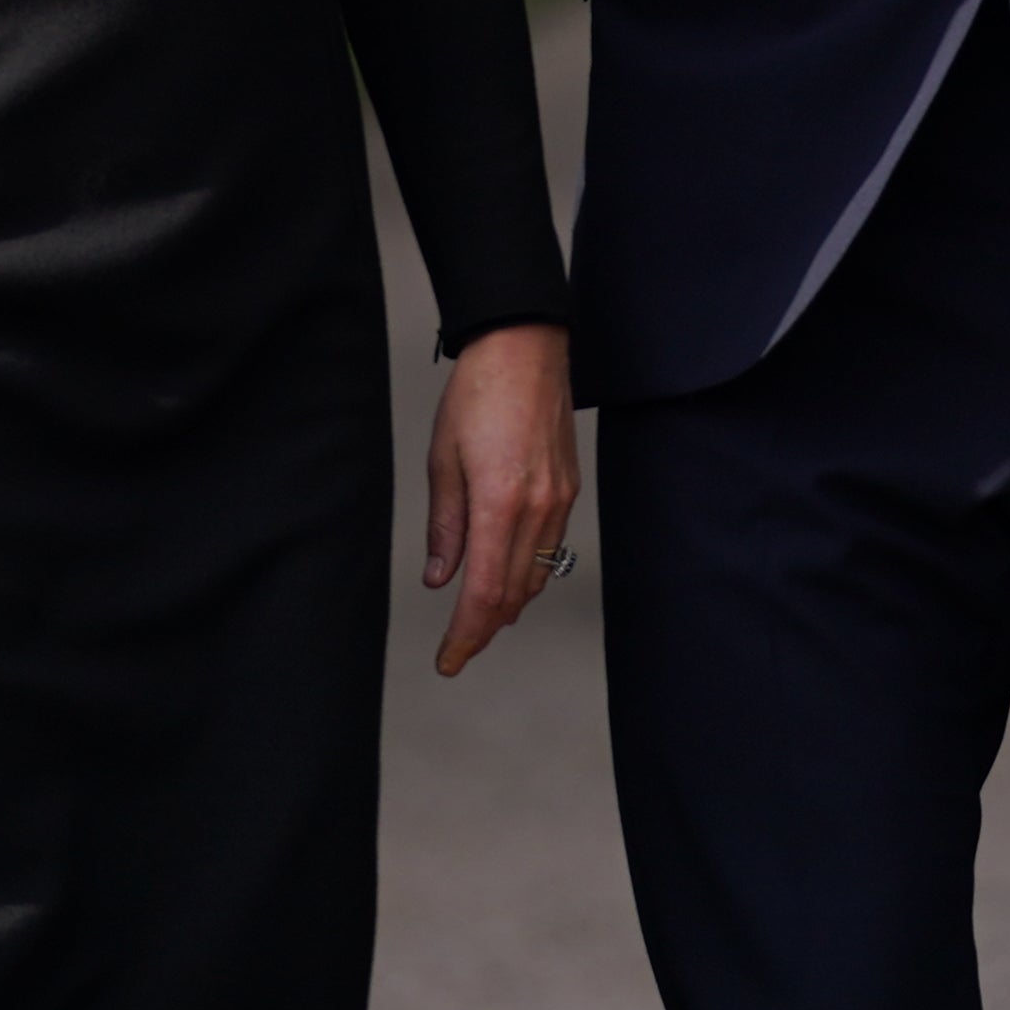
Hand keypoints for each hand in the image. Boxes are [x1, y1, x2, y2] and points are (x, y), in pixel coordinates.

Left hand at [425, 323, 578, 678]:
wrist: (526, 349)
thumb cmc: (479, 394)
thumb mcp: (443, 460)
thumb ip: (444, 526)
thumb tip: (440, 576)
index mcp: (500, 503)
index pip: (484, 593)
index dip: (465, 636)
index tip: (448, 659)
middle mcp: (538, 508)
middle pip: (514, 594)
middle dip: (484, 630)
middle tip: (457, 650)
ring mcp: (559, 499)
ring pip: (537, 576)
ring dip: (508, 606)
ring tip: (479, 623)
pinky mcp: (569, 488)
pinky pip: (550, 548)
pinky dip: (528, 575)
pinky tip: (510, 580)